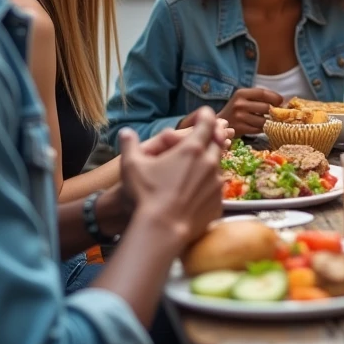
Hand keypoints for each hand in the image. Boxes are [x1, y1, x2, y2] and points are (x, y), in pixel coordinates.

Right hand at [118, 108, 223, 247]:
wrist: (162, 230)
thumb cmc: (146, 195)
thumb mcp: (131, 166)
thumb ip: (129, 145)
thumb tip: (125, 132)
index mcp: (192, 149)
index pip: (207, 123)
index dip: (206, 116)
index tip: (204, 114)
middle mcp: (210, 163)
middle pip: (217, 143)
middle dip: (212, 138)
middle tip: (205, 137)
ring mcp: (216, 183)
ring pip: (218, 167)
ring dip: (210, 163)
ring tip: (198, 167)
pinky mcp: (218, 202)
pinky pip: (217, 189)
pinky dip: (209, 186)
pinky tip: (196, 192)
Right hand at [210, 87, 282, 136]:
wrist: (219, 124)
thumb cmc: (236, 110)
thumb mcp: (244, 98)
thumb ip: (259, 98)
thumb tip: (282, 101)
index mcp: (241, 93)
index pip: (263, 93)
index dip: (275, 97)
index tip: (281, 101)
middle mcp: (239, 104)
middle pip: (266, 107)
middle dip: (274, 111)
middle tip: (277, 113)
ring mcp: (239, 117)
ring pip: (264, 120)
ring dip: (269, 121)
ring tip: (269, 120)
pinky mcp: (240, 129)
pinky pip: (259, 129)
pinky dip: (263, 128)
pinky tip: (261, 126)